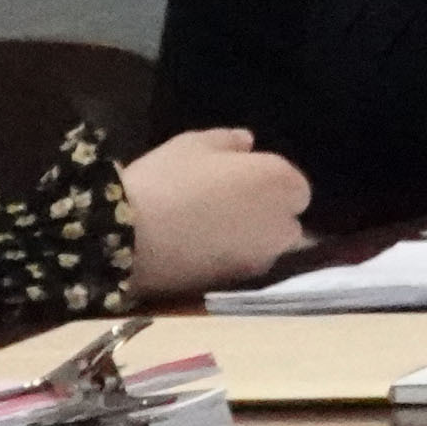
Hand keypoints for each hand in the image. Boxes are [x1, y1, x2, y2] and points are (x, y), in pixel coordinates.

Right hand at [116, 126, 312, 299]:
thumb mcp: (194, 144)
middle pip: (287, 221)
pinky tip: (202, 250)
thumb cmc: (167, 179)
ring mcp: (262, 259)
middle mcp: (282, 224)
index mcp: (279, 182)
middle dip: (268, 214)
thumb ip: (228, 141)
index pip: (295, 186)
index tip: (243, 178)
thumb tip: (247, 143)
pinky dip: (232, 259)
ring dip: (253, 239)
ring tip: (214, 229)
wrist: (131, 237)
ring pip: (268, 247)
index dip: (270, 182)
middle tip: (230, 204)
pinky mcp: (238, 284)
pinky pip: (244, 267)